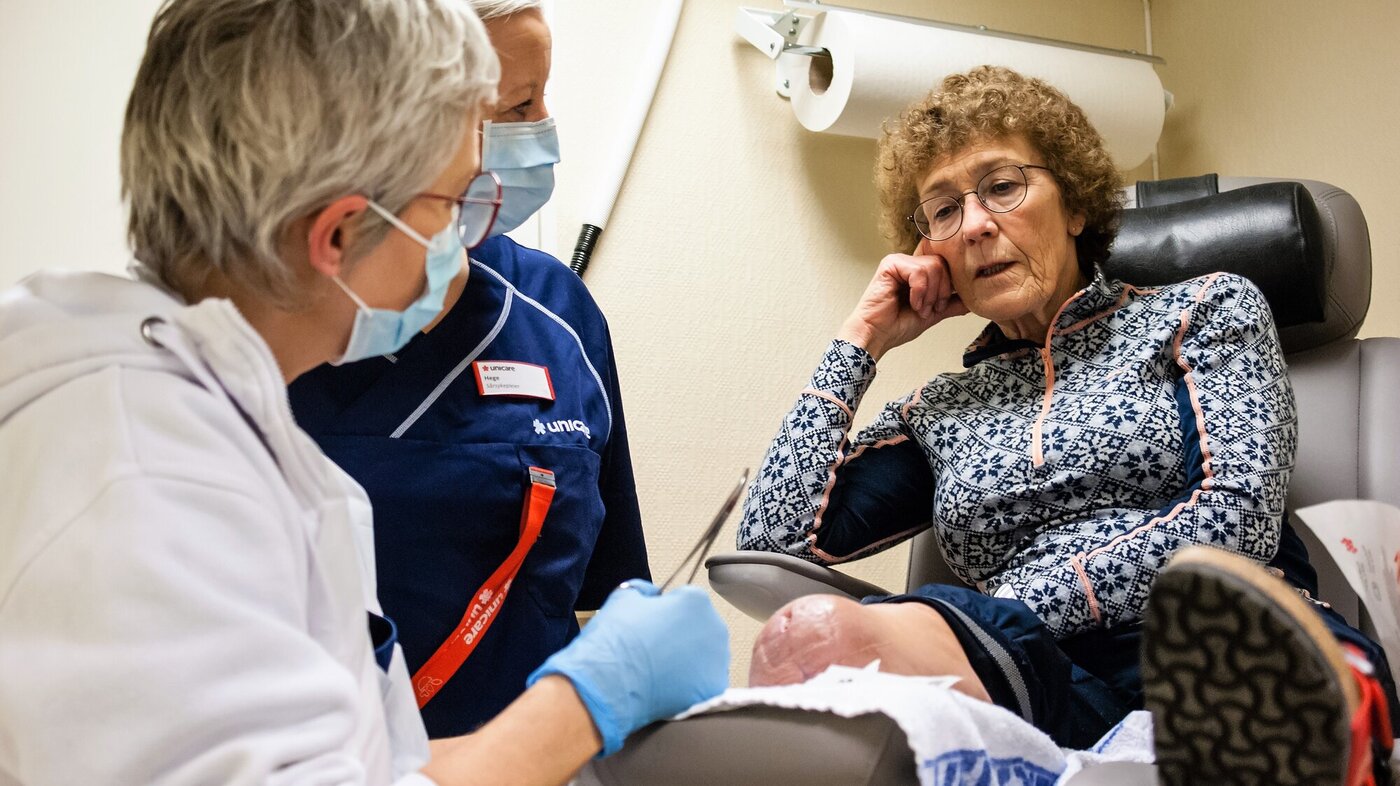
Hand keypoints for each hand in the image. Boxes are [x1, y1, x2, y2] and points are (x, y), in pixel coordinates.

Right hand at [526, 580, 729, 755]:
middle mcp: (714, 627)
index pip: (686, 601)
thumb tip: (652, 595)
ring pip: (704, 656)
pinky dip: (690, 685)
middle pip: (700, 628)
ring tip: (659, 670)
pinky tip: (668, 686)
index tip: (653, 625)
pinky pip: (704, 682)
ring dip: (688, 660)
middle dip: (681, 636)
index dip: (666, 612)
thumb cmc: (616, 640)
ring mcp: (718, 660)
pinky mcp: (714, 687)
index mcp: (696, 601)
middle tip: (655, 649)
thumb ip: (644, 590)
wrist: (610, 685)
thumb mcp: (623, 598)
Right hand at [836, 252, 967, 360]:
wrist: (877, 335)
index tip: (939, 306)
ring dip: (930, 294)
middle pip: (942, 264)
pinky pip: (918, 271)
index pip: (947, 266)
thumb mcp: (932, 313)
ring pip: (933, 267)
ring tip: (918, 308)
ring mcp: (899, 262)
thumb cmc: (896, 326)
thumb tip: (972, 299)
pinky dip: (919, 291)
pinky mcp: (890, 265)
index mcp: (917, 272)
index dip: (949, 287)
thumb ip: (951, 304)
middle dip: (941, 291)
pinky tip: (911, 302)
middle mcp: (908, 263)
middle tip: (929, 309)